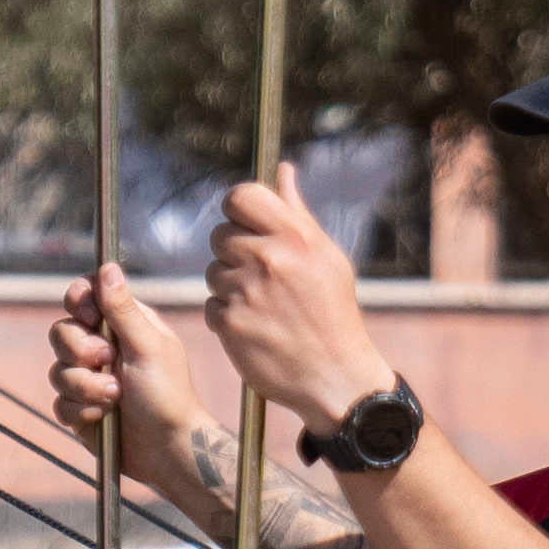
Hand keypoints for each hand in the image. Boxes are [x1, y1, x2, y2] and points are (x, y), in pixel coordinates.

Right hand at [49, 260, 237, 526]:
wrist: (167, 449)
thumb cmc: (168, 394)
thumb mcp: (148, 346)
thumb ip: (123, 309)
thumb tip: (108, 266)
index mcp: (123, 325)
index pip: (84, 296)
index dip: (79, 303)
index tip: (89, 316)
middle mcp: (102, 348)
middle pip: (61, 331)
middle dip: (81, 350)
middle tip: (108, 362)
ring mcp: (89, 379)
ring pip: (57, 370)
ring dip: (86, 386)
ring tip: (115, 397)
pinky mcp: (80, 409)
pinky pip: (59, 403)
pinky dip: (82, 411)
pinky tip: (104, 417)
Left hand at [204, 172, 394, 439]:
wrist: (336, 377)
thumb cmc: (333, 313)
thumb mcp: (327, 258)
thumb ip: (297, 214)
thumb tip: (282, 171)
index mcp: (294, 237)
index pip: (240, 196)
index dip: (237, 209)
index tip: (246, 226)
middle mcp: (268, 259)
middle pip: (220, 235)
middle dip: (235, 253)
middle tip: (262, 277)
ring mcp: (245, 291)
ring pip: (214, 271)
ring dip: (231, 286)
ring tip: (264, 307)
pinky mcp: (229, 323)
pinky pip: (212, 305)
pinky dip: (228, 316)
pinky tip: (256, 328)